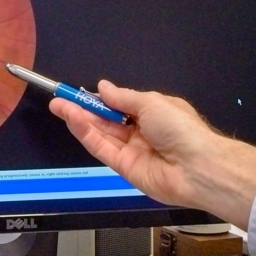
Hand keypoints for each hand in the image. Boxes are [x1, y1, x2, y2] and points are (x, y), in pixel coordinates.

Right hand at [49, 82, 255, 228]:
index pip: (120, 105)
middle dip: (83, 108)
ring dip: (79, 119)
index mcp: (153, 113)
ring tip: (58, 106)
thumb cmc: (180, 128)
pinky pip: (102, 148)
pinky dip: (86, 134)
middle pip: (107, 120)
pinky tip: (73, 120)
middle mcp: (141, 132)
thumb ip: (123, 97)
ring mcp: (132, 151)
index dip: (100, 99)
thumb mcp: (152, 103)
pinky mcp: (124, 168)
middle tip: (59, 98)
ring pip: (101, 133)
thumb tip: (103, 87)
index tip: (80, 92)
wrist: (197, 167)